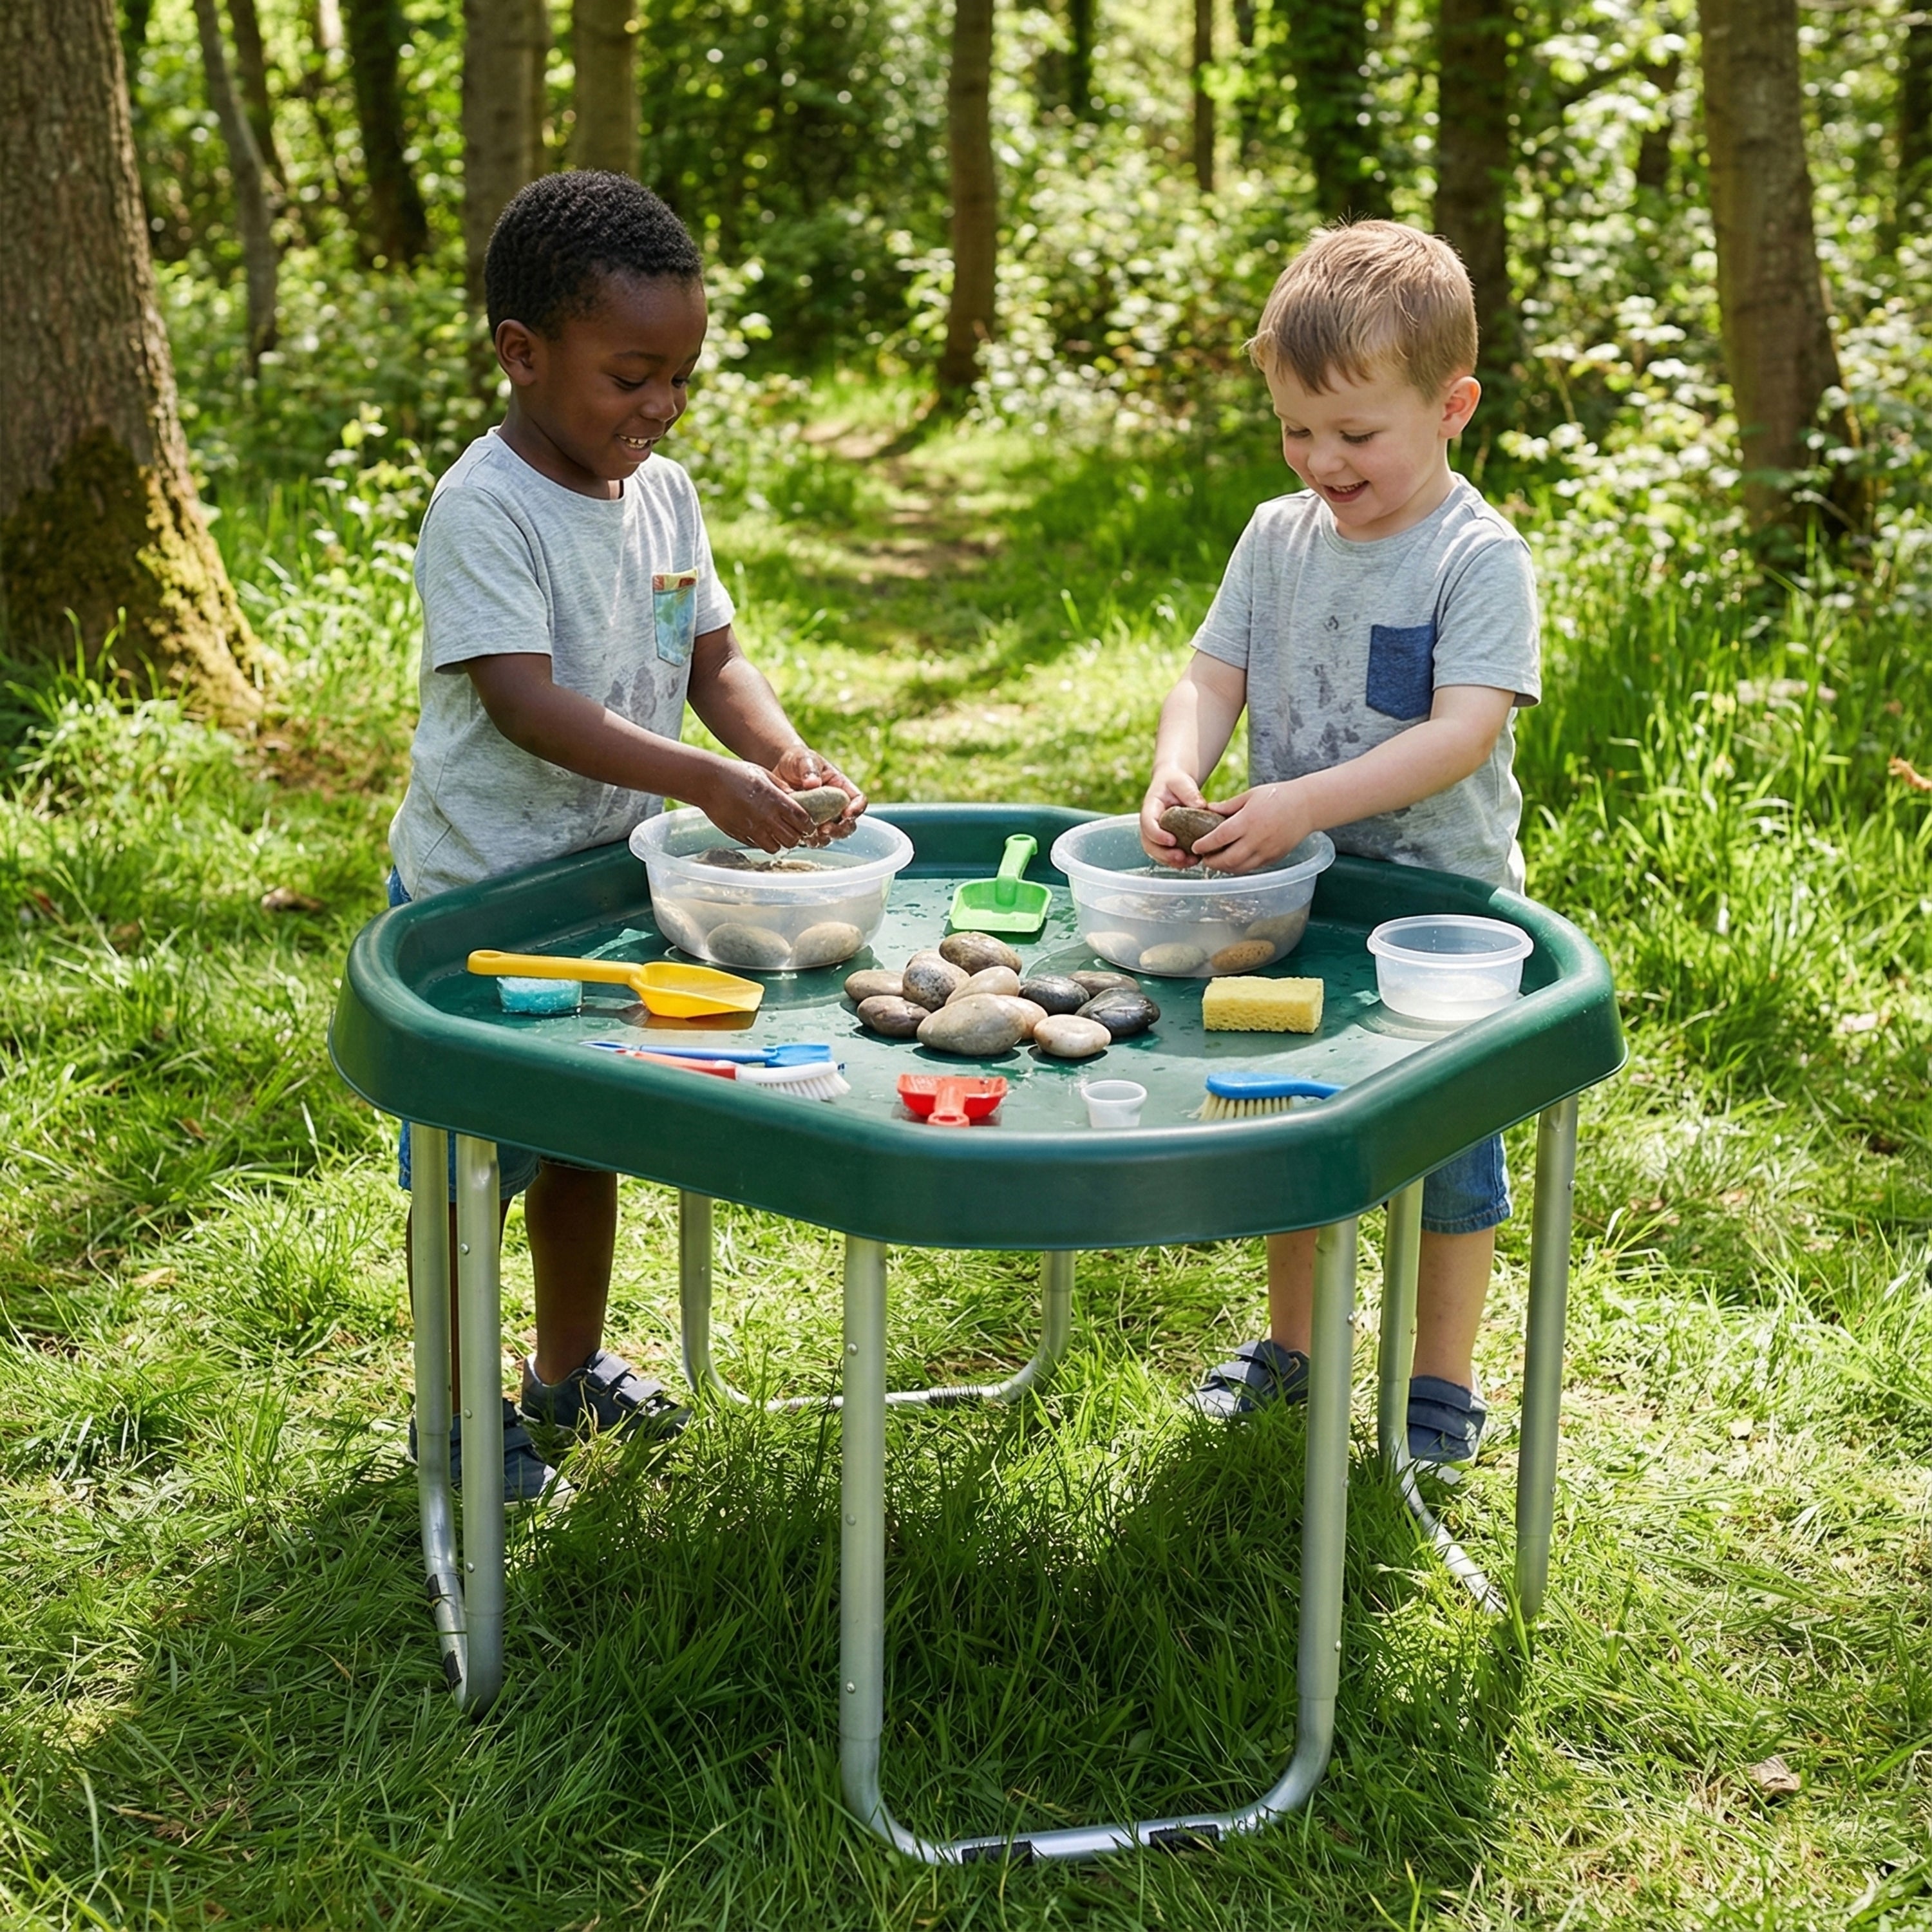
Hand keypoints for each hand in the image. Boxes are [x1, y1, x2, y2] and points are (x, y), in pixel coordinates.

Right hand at [692, 758, 814, 852]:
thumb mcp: (764, 775)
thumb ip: (782, 788)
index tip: (806, 824)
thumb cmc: (736, 774)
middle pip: (793, 839)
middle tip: (792, 830)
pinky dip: (763, 842)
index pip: (803, 821)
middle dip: (796, 836)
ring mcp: (753, 829)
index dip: (808, 825)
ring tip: (775, 832)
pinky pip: (758, 846)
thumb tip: (797, 798)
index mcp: (776, 800)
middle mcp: (766, 817)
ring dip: (779, 842)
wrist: (708, 782)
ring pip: (776, 847)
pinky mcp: (740, 836)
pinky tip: (760, 831)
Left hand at [769, 745, 866, 842]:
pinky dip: (808, 840)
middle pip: (848, 824)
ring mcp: (823, 819)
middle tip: (827, 829)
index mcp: (842, 788)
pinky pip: (812, 838)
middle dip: (840, 830)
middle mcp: (836, 807)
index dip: (857, 809)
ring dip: (824, 838)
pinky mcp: (808, 826)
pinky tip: (799, 836)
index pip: (858, 800)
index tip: (848, 813)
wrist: (780, 770)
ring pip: (832, 835)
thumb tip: (813, 783)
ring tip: (811, 835)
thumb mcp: (804, 759)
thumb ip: (809, 769)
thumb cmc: (798, 760)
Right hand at [1139, 764, 1209, 867]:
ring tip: (1190, 862)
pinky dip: (1178, 861)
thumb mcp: (1181, 782)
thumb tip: (1201, 806)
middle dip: (1163, 854)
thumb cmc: (1175, 782)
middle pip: (1149, 843)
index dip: (1157, 835)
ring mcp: (1155, 834)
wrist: (1172, 784)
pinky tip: (1193, 860)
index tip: (1172, 840)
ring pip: (1157, 853)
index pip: (1147, 823)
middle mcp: (1149, 824)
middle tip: (1181, 857)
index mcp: (1150, 808)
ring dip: (1171, 861)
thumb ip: (1189, 792)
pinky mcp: (1165, 841)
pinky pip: (1167, 855)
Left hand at [1190, 781, 1311, 873]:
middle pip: (1228, 860)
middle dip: (1212, 862)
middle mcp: (1257, 839)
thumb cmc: (1277, 796)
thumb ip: (1228, 806)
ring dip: (1225, 868)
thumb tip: (1207, 809)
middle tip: (1204, 858)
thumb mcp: (1250, 795)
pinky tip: (1233, 861)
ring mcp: (1267, 851)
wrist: (1307, 805)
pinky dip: (1240, 867)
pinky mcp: (1275, 857)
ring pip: (1240, 868)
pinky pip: (1253, 867)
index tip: (1195, 847)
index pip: (1219, 838)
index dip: (1204, 845)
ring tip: (1216, 862)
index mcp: (1248, 821)